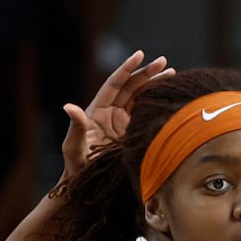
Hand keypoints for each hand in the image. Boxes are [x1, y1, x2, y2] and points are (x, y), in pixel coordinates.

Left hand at [59, 49, 173, 180]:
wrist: (87, 185)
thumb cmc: (76, 166)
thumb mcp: (74, 146)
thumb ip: (76, 126)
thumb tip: (68, 106)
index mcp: (98, 110)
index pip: (115, 84)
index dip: (127, 69)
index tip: (140, 55)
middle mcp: (111, 112)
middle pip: (131, 86)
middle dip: (147, 73)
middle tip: (164, 62)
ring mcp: (123, 122)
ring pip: (140, 96)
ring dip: (155, 84)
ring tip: (172, 73)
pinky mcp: (132, 132)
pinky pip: (145, 112)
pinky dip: (157, 102)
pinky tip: (170, 95)